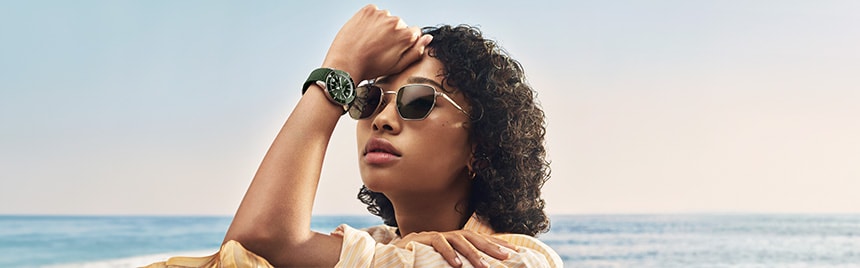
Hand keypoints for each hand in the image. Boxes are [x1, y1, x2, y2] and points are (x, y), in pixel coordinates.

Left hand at [323, 4, 432, 81]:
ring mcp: (381, 14)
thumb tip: (428, 38)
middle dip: (393, 34)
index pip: (415, 33)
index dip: (405, 43)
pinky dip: (371, 20)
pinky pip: (374, 13)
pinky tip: (365, 33)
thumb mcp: (398, 66)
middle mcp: (396, 22)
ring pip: (387, 19)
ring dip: (382, 27)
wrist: (345, 62)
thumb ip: (416, 51)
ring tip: (370, 41)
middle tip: (379, 48)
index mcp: (406, 36)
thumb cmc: (371, 67)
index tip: (393, 49)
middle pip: (400, 25)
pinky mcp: (368, 10)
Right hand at [394, 230, 518, 267]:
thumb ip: (459, 262)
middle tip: (507, 257)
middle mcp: (447, 235)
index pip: (479, 239)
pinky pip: (439, 244)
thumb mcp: (443, 262)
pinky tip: (458, 265)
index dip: (497, 244)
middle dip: (491, 247)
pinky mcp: (423, 239)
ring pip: (459, 240)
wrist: (393, 254)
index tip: (515, 251)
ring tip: (485, 267)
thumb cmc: (420, 259)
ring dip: (473, 254)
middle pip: (473, 237)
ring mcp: (435, 235)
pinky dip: (449, 254)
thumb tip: (480, 267)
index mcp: (454, 239)